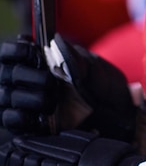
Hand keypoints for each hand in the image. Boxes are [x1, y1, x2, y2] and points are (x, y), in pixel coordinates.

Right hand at [0, 34, 136, 140]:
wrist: (115, 114)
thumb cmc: (100, 84)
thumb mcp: (92, 66)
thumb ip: (73, 55)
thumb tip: (56, 39)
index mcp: (35, 59)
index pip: (10, 51)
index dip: (18, 51)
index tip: (35, 54)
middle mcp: (21, 80)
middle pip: (8, 73)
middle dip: (32, 77)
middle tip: (51, 83)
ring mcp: (19, 103)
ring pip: (8, 97)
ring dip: (33, 98)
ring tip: (53, 101)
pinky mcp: (23, 126)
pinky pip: (13, 120)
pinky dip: (27, 118)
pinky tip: (44, 117)